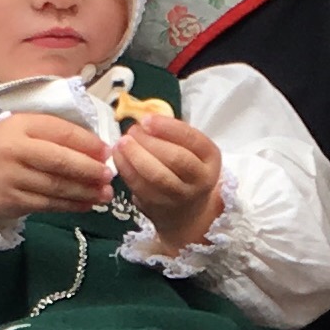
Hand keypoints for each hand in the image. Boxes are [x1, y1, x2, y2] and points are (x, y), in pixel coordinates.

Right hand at [0, 114, 111, 222]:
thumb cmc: (4, 146)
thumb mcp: (23, 128)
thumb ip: (54, 133)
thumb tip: (96, 147)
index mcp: (20, 125)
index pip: (61, 132)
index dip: (88, 143)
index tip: (107, 152)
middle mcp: (15, 150)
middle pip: (60, 161)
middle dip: (89, 169)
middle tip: (109, 176)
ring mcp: (12, 177)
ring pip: (56, 186)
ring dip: (85, 192)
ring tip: (104, 194)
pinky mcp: (12, 201)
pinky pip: (47, 204)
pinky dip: (70, 206)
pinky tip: (86, 205)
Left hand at [114, 113, 222, 248]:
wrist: (189, 211)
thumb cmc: (187, 169)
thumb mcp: (191, 149)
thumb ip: (171, 133)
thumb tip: (143, 118)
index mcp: (210, 157)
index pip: (191, 139)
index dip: (167, 127)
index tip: (146, 119)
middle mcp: (200, 178)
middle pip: (175, 158)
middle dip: (149, 142)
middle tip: (131, 131)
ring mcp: (181, 195)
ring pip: (157, 176)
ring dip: (135, 156)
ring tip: (121, 143)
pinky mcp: (161, 206)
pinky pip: (141, 188)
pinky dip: (127, 170)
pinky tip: (118, 157)